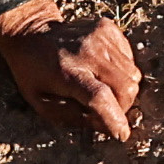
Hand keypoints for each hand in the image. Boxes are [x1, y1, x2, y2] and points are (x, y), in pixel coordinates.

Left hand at [0, 0, 142, 143]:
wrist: (31, 33)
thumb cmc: (34, 73)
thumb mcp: (41, 103)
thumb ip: (72, 117)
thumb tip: (105, 126)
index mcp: (66, 73)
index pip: (99, 96)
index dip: (114, 118)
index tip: (121, 135)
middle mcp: (87, 52)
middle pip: (125, 88)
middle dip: (122, 108)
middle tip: (107, 111)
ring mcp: (100, 37)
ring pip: (132, 75)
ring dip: (123, 90)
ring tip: (102, 88)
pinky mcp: (108, 28)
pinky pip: (129, 59)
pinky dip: (122, 71)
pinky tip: (102, 69)